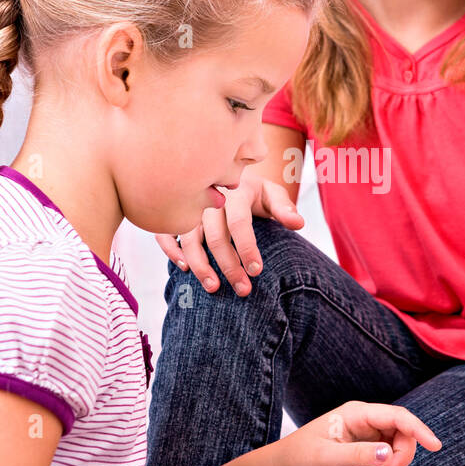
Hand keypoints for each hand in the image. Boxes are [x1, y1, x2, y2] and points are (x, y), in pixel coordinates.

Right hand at [153, 172, 303, 295]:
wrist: (226, 175)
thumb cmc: (252, 191)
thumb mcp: (271, 194)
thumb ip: (284, 208)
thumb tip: (298, 224)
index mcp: (235, 192)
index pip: (240, 223)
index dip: (247, 248)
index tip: (256, 272)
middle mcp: (209, 199)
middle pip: (216, 236)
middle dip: (229, 266)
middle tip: (243, 290)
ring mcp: (189, 207)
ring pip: (189, 238)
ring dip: (200, 265)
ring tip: (214, 288)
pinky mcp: (175, 215)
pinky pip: (165, 233)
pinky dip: (172, 251)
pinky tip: (184, 269)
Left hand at [281, 400, 441, 465]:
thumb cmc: (300, 458)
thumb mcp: (327, 458)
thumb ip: (358, 455)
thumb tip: (386, 453)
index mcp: (355, 413)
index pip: (396, 416)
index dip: (418, 429)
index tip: (434, 445)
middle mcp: (364, 418)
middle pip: (401, 428)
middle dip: (405, 451)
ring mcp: (366, 430)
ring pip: (398, 439)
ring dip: (400, 457)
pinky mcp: (366, 443)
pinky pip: (390, 448)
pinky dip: (393, 461)